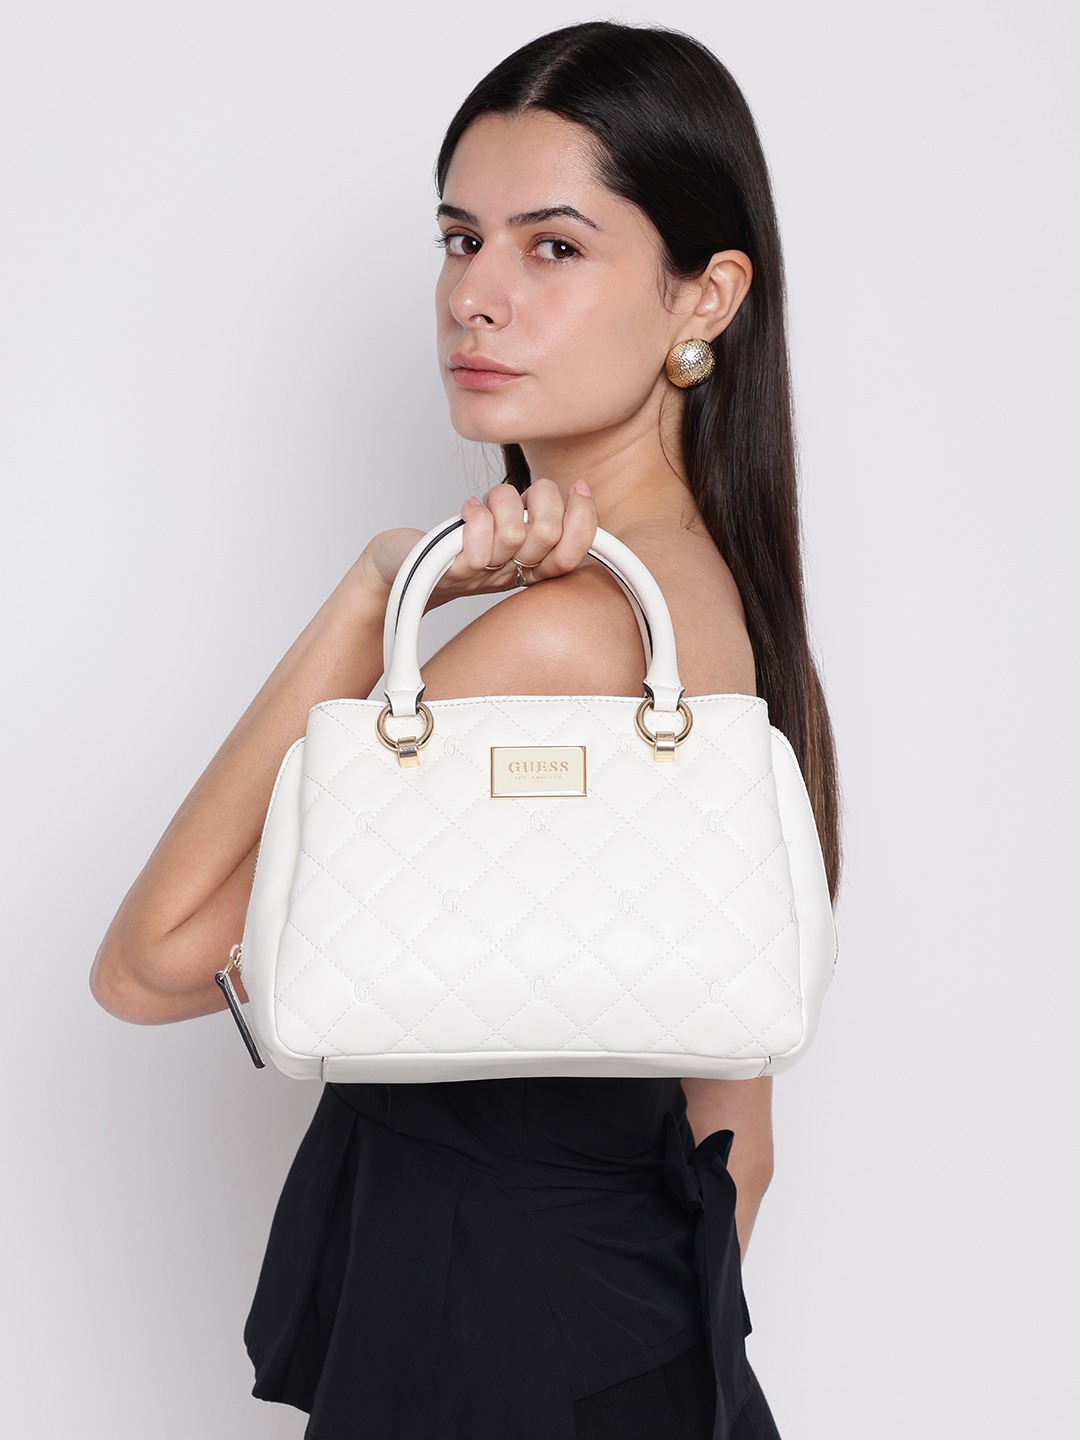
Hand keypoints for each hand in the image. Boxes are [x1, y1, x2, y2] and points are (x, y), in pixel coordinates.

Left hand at [355, 478, 597, 607]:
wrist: (397, 568)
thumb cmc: (452, 543)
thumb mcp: (505, 525)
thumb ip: (537, 515)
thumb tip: (578, 491)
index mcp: (531, 569)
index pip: (575, 554)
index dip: (585, 518)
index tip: (578, 488)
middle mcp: (510, 577)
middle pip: (549, 534)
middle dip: (540, 496)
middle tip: (520, 495)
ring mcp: (481, 577)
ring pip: (513, 532)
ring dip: (500, 501)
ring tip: (486, 503)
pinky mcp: (450, 571)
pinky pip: (477, 543)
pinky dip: (474, 514)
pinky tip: (467, 510)